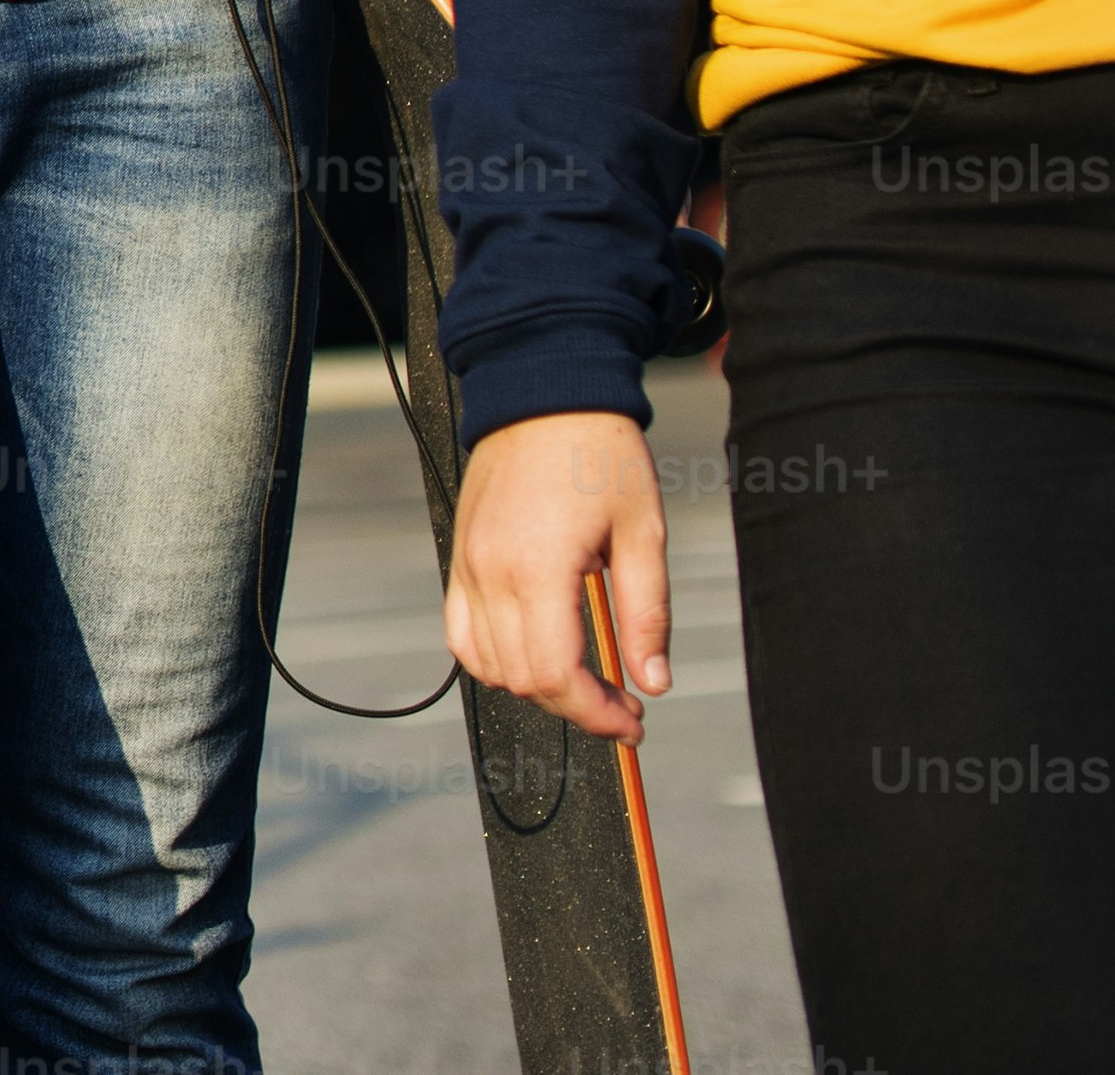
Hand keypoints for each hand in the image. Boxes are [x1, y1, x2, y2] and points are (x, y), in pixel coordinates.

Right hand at [451, 411, 670, 737]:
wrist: (543, 394)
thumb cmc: (598, 455)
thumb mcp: (643, 533)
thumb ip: (647, 615)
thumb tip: (654, 681)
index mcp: (537, 569)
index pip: (554, 675)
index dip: (596, 713)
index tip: (633, 719)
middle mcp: (490, 573)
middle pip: (522, 679)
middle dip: (576, 706)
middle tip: (623, 704)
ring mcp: (468, 565)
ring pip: (487, 664)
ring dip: (536, 685)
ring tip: (584, 678)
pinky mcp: (460, 557)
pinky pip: (461, 632)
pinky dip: (494, 658)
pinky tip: (535, 651)